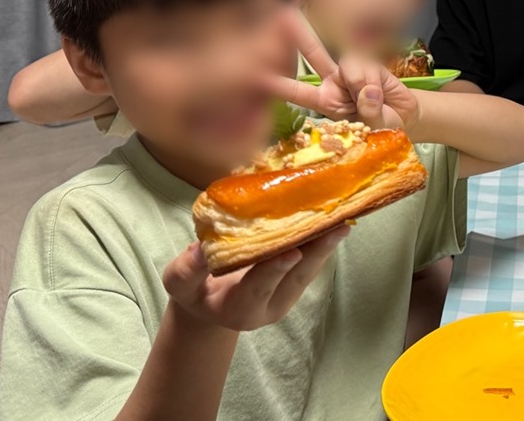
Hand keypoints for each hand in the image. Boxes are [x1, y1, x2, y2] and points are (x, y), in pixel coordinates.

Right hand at [163, 229, 348, 331]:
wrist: (212, 306)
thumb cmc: (195, 291)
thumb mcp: (180, 285)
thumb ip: (187, 270)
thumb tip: (200, 248)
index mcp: (240, 309)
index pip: (259, 288)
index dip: (274, 270)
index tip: (291, 253)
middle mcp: (271, 306)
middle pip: (297, 278)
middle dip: (316, 252)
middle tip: (336, 227)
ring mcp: (288, 295)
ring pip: (311, 269)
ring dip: (327, 243)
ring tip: (343, 215)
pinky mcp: (297, 282)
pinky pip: (313, 260)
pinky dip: (322, 238)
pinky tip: (332, 213)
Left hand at [266, 10, 420, 130]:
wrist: (405, 117)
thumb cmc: (381, 126)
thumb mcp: (370, 126)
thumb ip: (366, 110)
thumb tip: (365, 89)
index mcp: (325, 100)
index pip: (298, 91)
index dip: (280, 84)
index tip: (259, 75)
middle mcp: (334, 80)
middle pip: (315, 56)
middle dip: (301, 36)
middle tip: (284, 15)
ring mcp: (352, 69)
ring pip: (348, 64)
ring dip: (362, 83)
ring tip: (373, 100)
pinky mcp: (371, 61)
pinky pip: (367, 65)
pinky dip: (375, 80)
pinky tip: (381, 91)